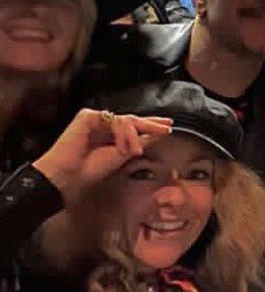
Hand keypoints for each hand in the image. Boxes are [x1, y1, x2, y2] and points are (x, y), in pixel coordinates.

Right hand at [33, 109, 172, 204]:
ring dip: (133, 137)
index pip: (133, 126)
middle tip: (166, 126)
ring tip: (133, 151)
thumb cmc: (90, 169)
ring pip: (126, 121)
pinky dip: (121, 133)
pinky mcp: (88, 116)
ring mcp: (95, 119)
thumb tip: (157, 134)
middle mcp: (103, 125)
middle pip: (132, 119)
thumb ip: (137, 142)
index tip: (168, 127)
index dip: (151, 126)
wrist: (68, 175)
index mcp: (110, 135)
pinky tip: (121, 146)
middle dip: (150, 124)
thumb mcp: (121, 155)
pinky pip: (114, 120)